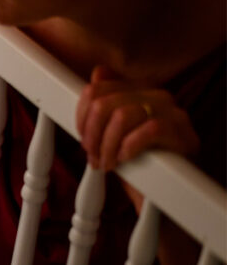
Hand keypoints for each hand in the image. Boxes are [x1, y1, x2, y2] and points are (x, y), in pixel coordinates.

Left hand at [76, 66, 198, 170]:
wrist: (165, 191)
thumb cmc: (140, 161)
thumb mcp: (114, 133)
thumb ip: (105, 105)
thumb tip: (98, 73)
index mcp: (138, 90)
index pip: (96, 89)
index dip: (82, 116)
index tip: (83, 138)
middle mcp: (155, 95)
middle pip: (104, 103)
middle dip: (92, 134)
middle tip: (93, 156)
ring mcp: (171, 111)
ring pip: (122, 116)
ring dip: (108, 146)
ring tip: (107, 163)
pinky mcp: (182, 131)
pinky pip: (149, 130)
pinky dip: (130, 147)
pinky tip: (125, 159)